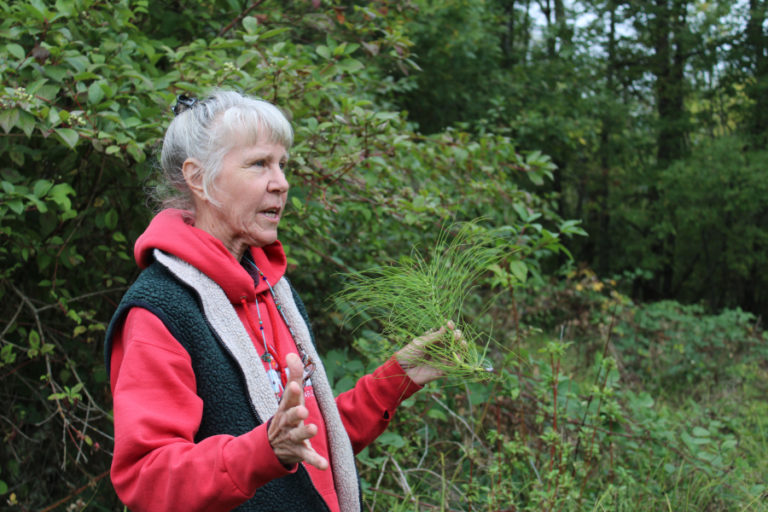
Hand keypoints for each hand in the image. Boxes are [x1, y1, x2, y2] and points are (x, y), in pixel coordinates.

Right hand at [267, 353, 327, 469]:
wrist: (270, 446)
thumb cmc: (286, 415)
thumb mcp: (289, 397)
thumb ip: (293, 375)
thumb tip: (292, 354)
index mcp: (285, 408)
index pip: (288, 398)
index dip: (291, 392)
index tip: (295, 385)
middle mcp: (286, 423)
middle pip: (290, 417)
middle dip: (295, 413)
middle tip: (303, 410)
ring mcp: (291, 438)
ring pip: (297, 436)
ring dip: (305, 432)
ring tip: (313, 428)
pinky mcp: (298, 452)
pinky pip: (306, 457)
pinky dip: (315, 461)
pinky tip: (324, 465)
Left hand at [395, 321, 461, 385]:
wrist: (403, 371)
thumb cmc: (409, 353)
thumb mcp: (421, 342)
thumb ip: (434, 337)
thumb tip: (447, 327)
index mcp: (433, 338)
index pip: (445, 330)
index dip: (449, 326)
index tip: (449, 324)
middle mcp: (440, 347)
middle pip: (454, 340)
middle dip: (457, 335)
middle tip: (456, 335)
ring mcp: (442, 357)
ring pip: (457, 351)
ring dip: (462, 346)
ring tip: (461, 342)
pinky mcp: (444, 369)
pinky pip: (455, 364)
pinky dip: (459, 358)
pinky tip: (459, 353)